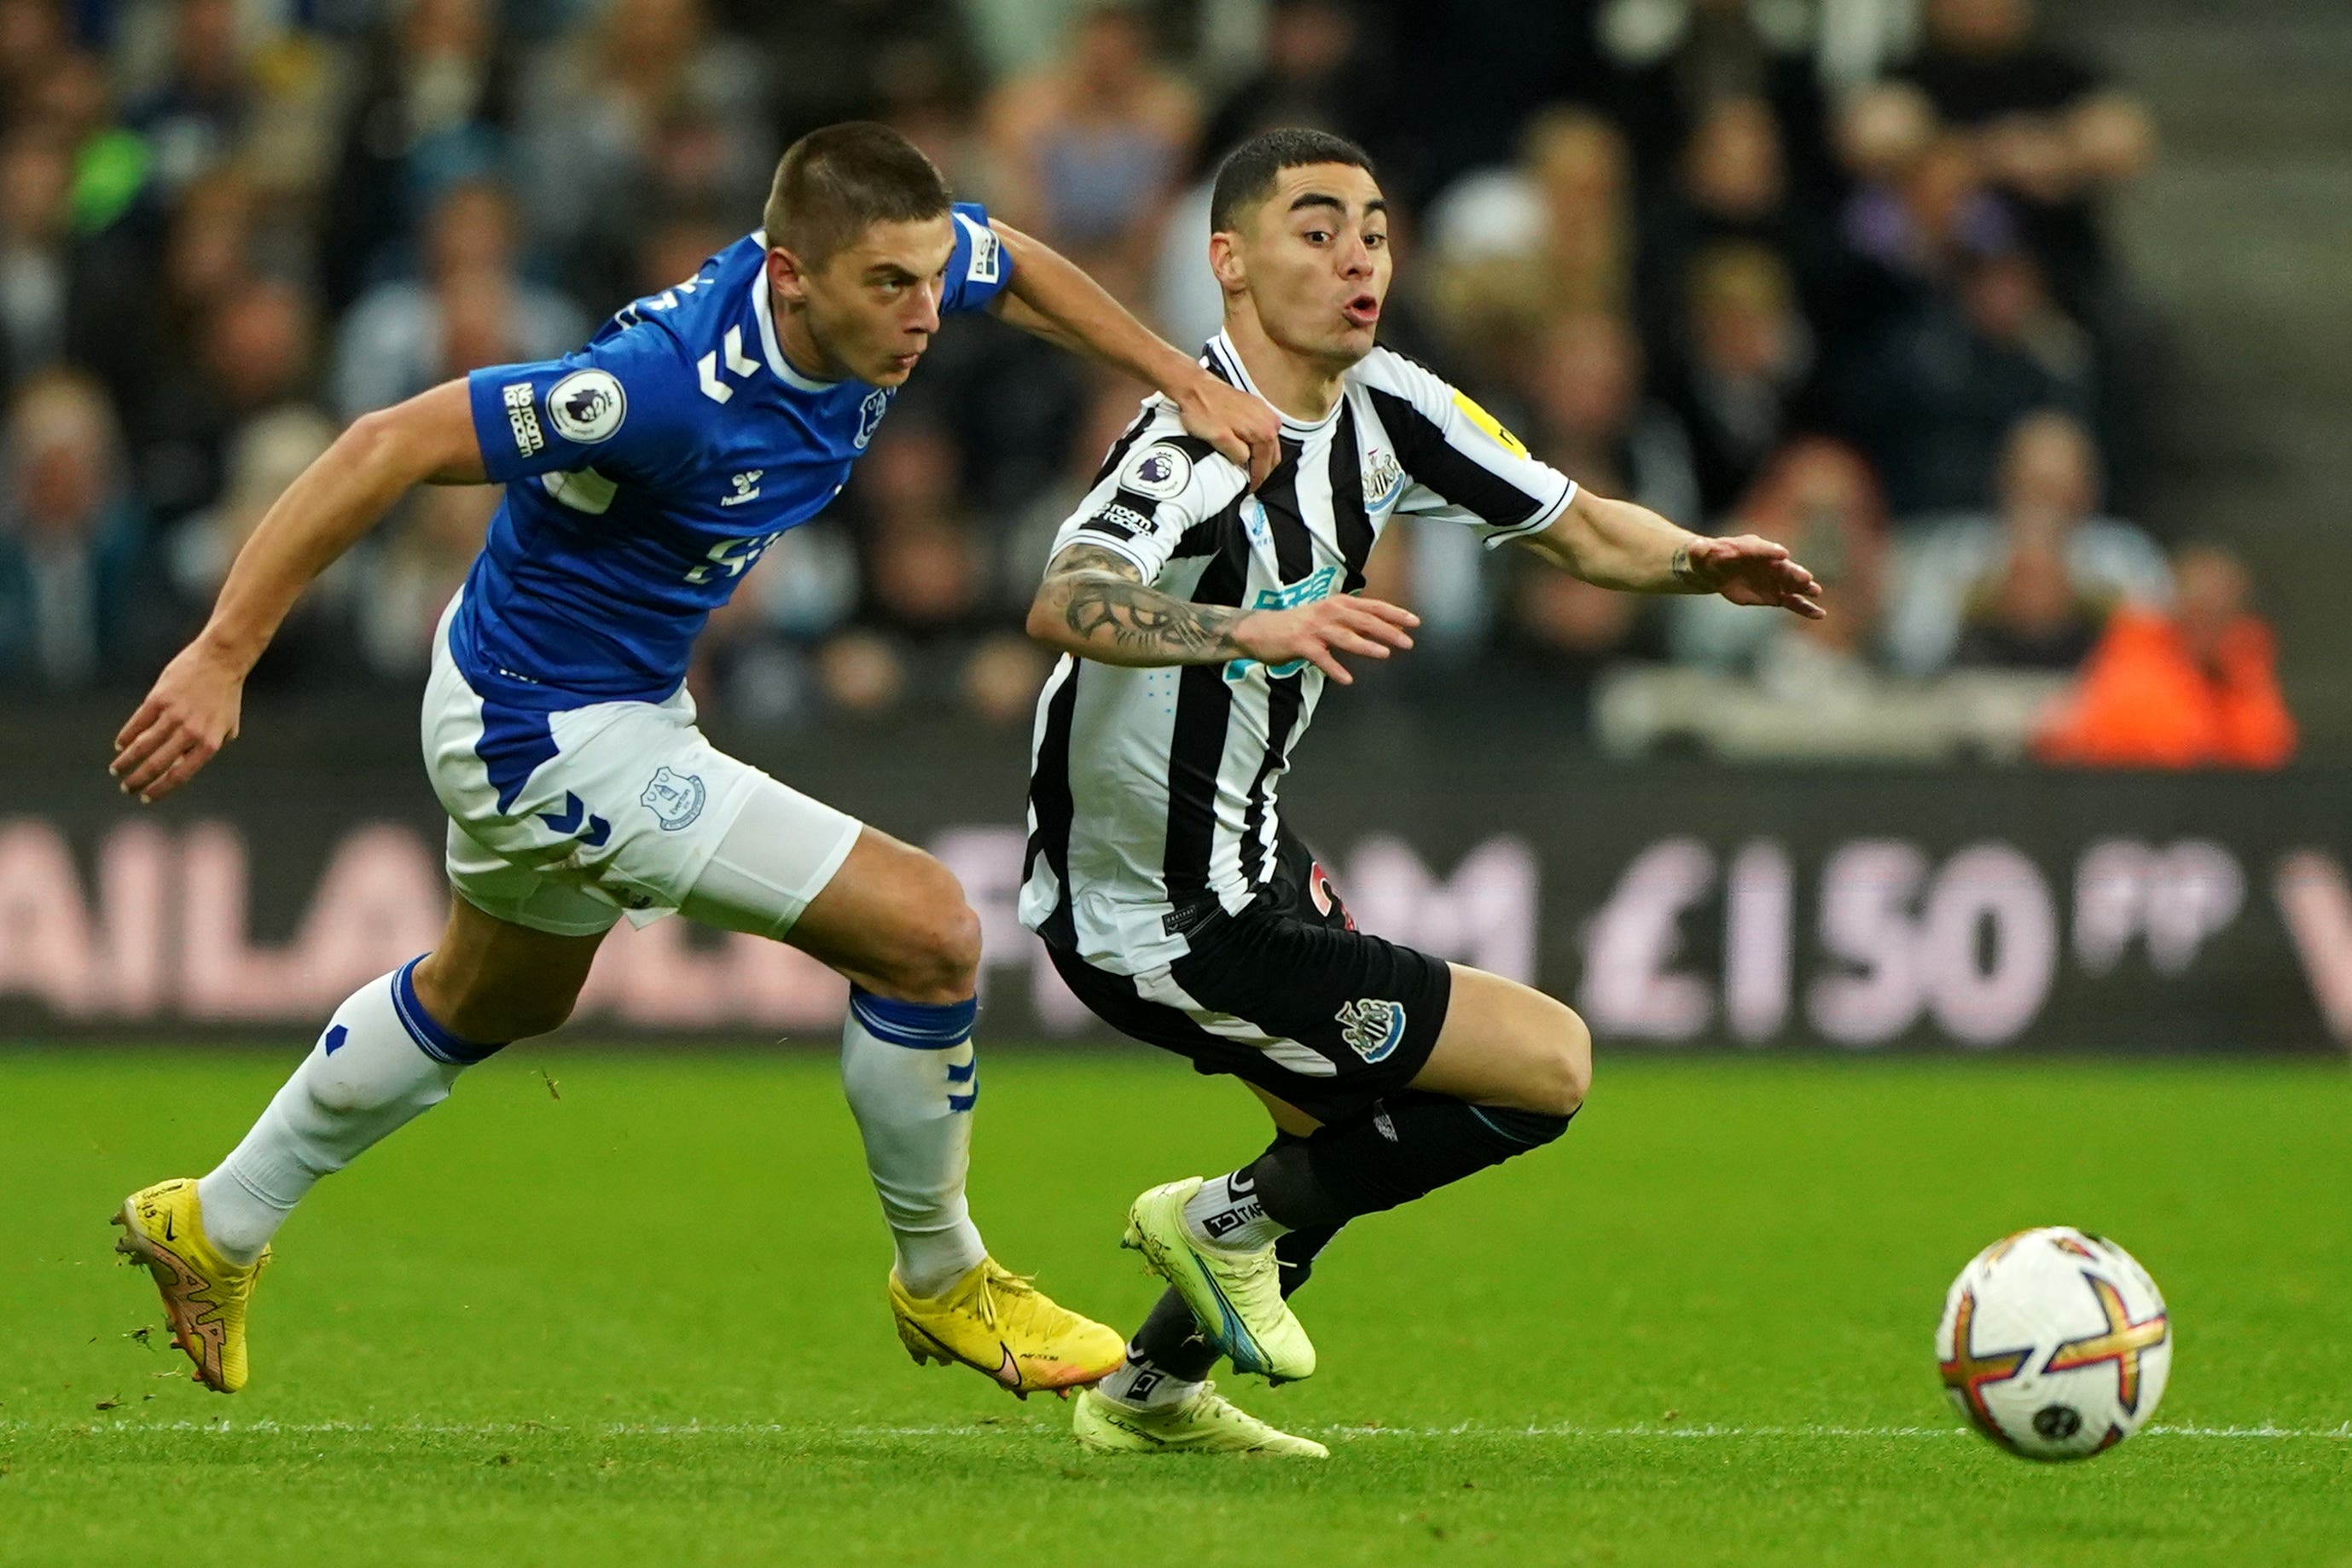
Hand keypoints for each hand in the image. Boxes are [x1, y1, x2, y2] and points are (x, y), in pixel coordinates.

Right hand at [111, 639, 246, 801]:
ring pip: (142, 746)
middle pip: (157, 764)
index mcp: (209, 743)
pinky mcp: (158, 698)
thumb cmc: (226, 697)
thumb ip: (207, 748)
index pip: (180, 775)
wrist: (221, 660)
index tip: (146, 797)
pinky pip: (137, 723)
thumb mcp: (226, 728)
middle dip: (138, 780)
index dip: (160, 789)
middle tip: (126, 788)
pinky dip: (126, 736)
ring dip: (126, 762)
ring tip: (116, 771)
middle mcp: (190, 732)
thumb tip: (180, 766)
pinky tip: (120, 746)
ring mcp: (173, 715)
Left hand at [1170, 370, 1281, 491]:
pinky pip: (1265, 432)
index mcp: (1263, 431)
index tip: (1250, 489)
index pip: (1265, 465)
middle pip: (1272, 456)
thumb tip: (1245, 463)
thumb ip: (1237, 455)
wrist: (1196, 387)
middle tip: (1251, 482)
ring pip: (1270, 444)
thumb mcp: (1219, 440)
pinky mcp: (1257, 407)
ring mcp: (1265, 412)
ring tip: (1249, 469)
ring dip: (1262, 458)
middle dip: (1263, 471)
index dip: (1257, 480)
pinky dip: (1260, 444)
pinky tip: (1249, 449)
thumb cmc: (1204, 410)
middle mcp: (1270, 421)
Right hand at [1231, 594, 1418, 684]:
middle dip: (1388, 630)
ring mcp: (1314, 628)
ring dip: (1366, 646)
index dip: (1394, 613)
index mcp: (1338, 604)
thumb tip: (1379, 629)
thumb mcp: (1325, 616)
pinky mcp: (1300, 643)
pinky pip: (1321, 657)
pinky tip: (1347, 679)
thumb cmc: (1295, 626)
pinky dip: (1334, 668)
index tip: (1414, 622)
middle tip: (1408, 642)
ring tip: (1384, 654)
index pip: (1372, 607)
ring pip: (1345, 637)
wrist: (1258, 629)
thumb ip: (1349, 621)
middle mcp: (1328, 612)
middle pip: (1364, 620)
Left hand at [1679, 535, 1825, 618]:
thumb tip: (1696, 546)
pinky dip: (1805, 608)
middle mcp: (1767, 562)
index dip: (1770, 552)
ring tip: (1815, 591)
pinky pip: (1793, 602)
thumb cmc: (1707, 559)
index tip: (1782, 553)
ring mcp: (1774, 579)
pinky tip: (1820, 614)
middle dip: (1793, 572)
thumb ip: (1699, 551)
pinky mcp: (1775, 595)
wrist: (1715, 571)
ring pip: (1791, 584)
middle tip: (1805, 577)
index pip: (1761, 549)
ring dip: (1803, 588)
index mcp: (1750, 548)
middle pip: (1782, 567)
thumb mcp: (1699, 554)